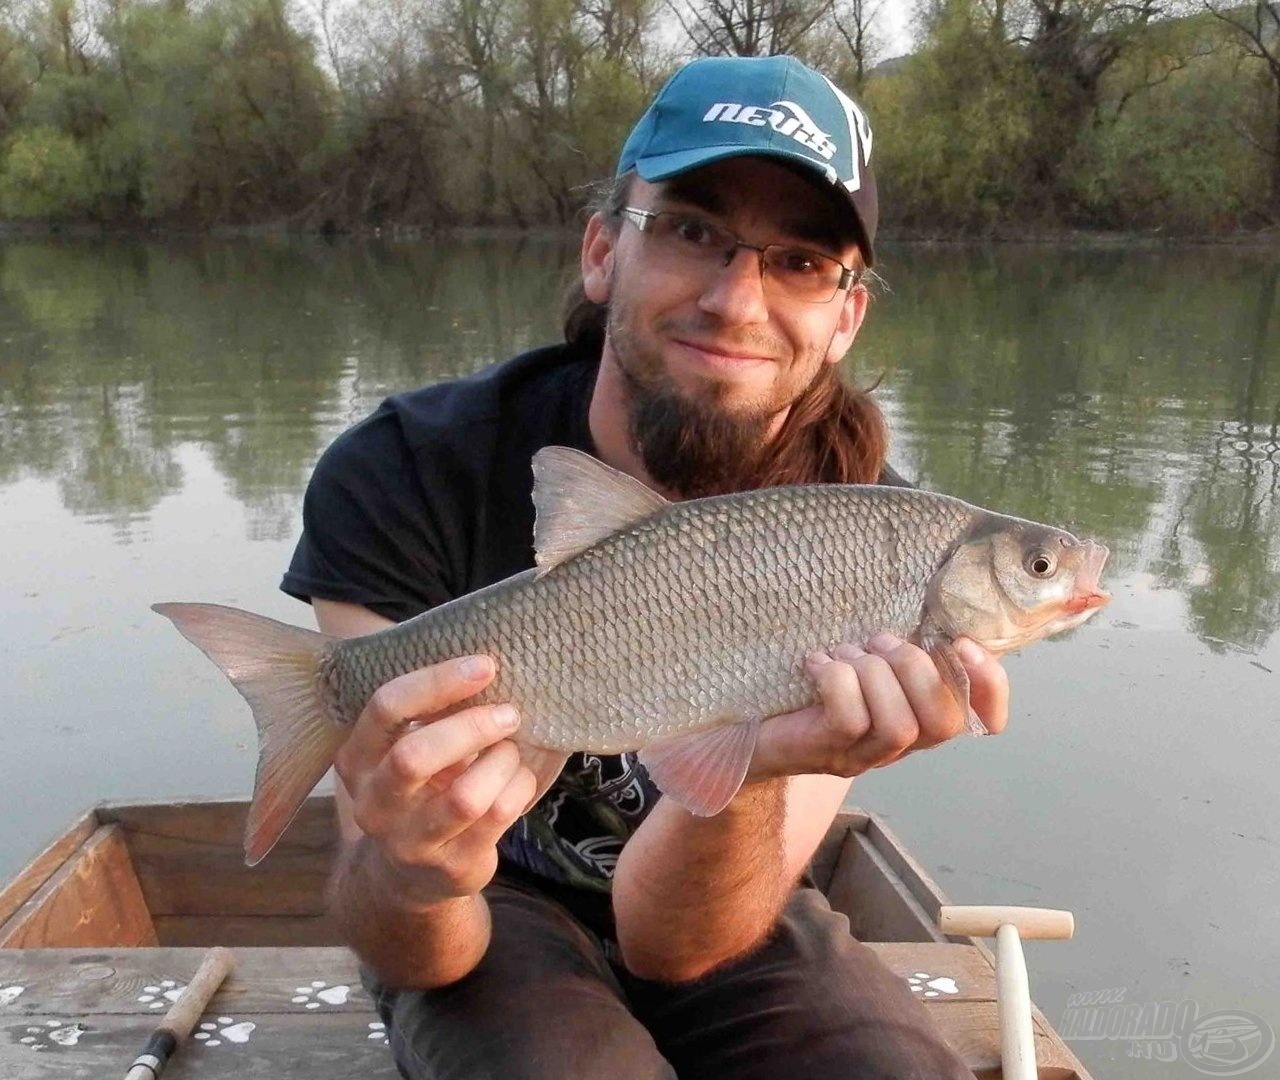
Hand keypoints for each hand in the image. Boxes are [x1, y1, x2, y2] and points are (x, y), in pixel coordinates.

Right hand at [333, 655, 536, 903]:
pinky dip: (519, 787)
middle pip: (415, 756)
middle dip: (471, 726)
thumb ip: (431, 712)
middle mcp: (374, 803)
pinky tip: (519, 778)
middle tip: (509, 713)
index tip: (485, 665)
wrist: (409, 875)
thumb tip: (488, 664)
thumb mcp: (406, 747)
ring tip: (511, 750)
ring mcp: (409, 842)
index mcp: (358, 758)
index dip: (438, 682)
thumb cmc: (419, 786)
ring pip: (464, 796)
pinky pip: (497, 818)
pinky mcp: (450, 867)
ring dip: (502, 762)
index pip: (387, 707)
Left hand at [748, 634, 1008, 780]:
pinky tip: (817, 663)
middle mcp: (899, 744)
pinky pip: (849, 720)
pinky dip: (836, 680)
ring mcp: (863, 755)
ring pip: (898, 726)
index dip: (988, 685)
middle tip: (879, 641)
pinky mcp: (825, 751)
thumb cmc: (815, 678)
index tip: (962, 642)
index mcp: (919, 715)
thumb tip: (930, 597)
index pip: (981, 718)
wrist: (751, 719)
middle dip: (915, 668)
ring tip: (847, 653)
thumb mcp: (865, 656)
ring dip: (873, 674)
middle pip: (943, 722)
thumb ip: (898, 641)